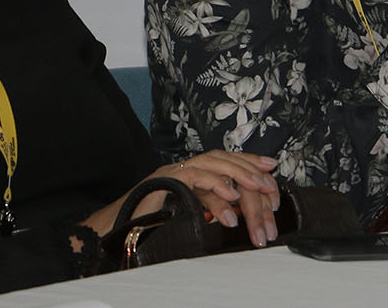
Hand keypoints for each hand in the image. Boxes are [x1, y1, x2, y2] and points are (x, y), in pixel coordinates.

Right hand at [84, 150, 281, 247]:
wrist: (116, 229)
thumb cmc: (151, 224)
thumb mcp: (189, 213)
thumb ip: (210, 207)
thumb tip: (237, 213)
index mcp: (191, 172)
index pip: (225, 159)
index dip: (248, 160)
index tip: (271, 166)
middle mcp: (183, 166)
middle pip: (222, 158)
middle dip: (248, 169)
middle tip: (269, 183)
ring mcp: (173, 172)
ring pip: (211, 164)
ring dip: (237, 176)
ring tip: (256, 189)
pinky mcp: (165, 182)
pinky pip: (194, 181)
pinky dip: (215, 188)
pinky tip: (230, 201)